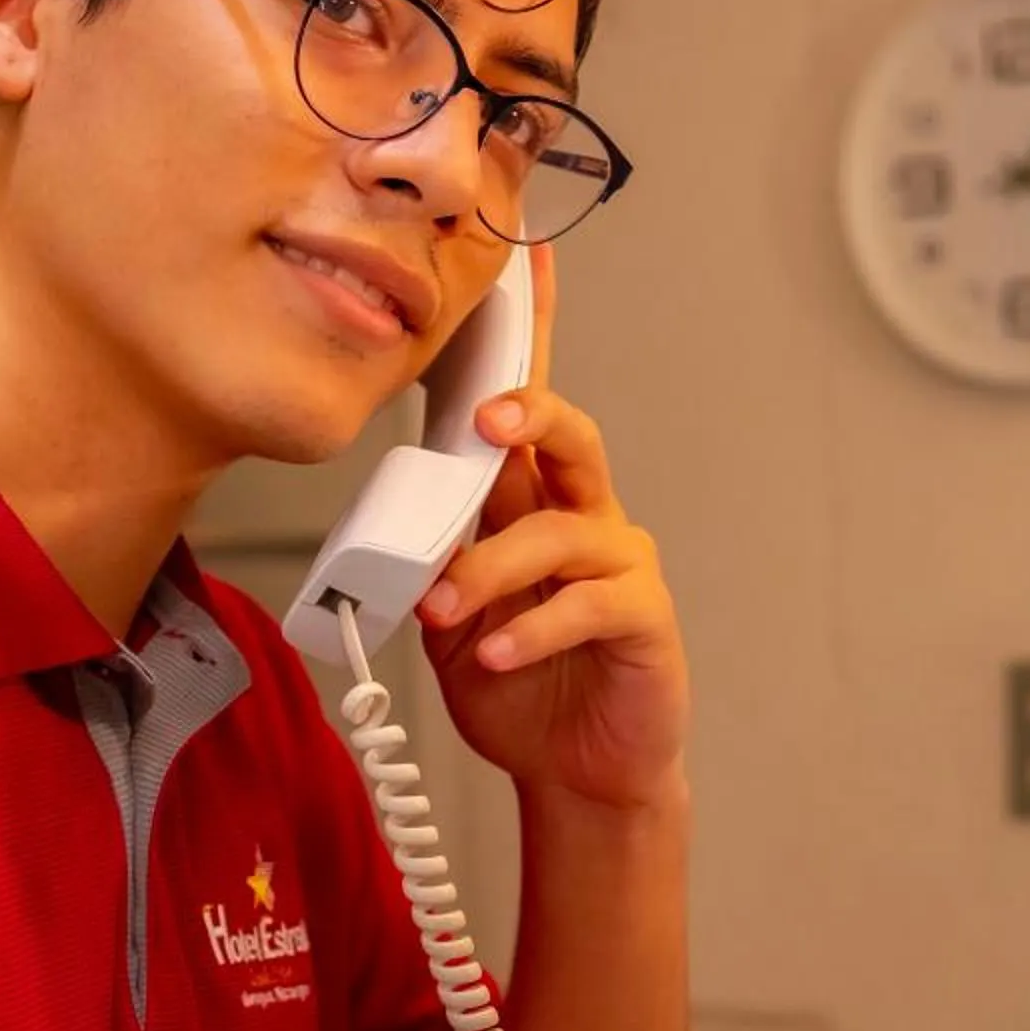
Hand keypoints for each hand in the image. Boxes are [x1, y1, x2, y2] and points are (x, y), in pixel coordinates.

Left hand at [412, 244, 690, 810]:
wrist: (574, 773)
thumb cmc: (518, 683)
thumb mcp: (450, 614)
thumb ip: (431, 559)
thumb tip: (385, 528)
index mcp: (530, 500)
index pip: (526, 405)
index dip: (529, 329)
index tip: (522, 258)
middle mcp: (582, 516)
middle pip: (568, 432)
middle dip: (527, 411)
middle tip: (484, 420)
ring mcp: (619, 564)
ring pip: (563, 529)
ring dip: (492, 566)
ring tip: (445, 609)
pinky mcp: (644, 618)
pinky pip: (590, 603)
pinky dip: (531, 628)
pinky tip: (495, 652)